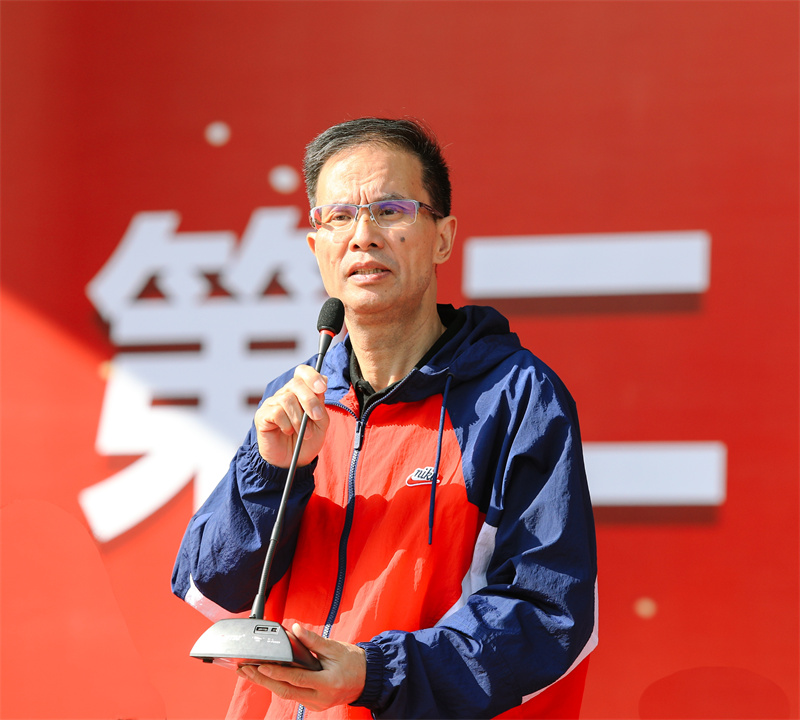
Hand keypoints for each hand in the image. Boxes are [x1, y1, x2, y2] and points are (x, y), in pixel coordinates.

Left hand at [236, 624, 366, 711]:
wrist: (368, 679)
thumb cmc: (353, 662)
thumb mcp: (335, 648)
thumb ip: (313, 641)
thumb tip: (295, 628)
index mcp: (327, 684)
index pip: (297, 679)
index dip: (278, 673)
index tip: (261, 666)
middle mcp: (321, 698)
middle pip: (286, 691)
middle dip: (264, 681)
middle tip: (246, 670)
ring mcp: (317, 704)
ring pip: (287, 695)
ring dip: (268, 684)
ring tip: (251, 673)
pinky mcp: (315, 704)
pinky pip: (294, 695)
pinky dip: (279, 685)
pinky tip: (267, 677)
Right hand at [254, 366, 328, 467]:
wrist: (293, 461)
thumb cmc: (307, 440)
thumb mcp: (321, 422)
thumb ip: (321, 403)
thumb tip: (325, 379)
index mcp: (300, 392)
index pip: (302, 372)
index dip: (312, 376)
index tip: (322, 387)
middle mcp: (285, 393)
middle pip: (296, 384)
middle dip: (310, 400)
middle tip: (316, 417)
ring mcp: (273, 403)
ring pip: (287, 399)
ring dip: (299, 419)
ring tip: (304, 433)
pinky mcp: (262, 415)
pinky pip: (276, 412)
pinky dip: (287, 424)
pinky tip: (288, 432)